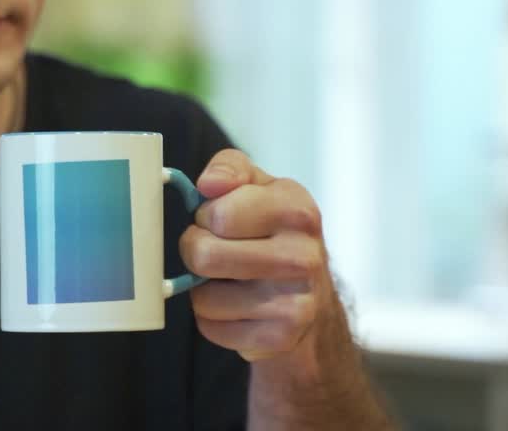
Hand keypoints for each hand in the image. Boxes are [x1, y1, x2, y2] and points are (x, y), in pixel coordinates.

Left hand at [179, 149, 332, 362]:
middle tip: (214, 248)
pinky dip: (213, 318)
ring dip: (204, 288)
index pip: (218, 214)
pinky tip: (239, 307)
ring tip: (231, 279)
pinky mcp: (280, 338)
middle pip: (204, 256)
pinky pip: (211, 327)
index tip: (219, 218)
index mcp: (297, 210)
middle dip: (196, 250)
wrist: (311, 294)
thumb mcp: (257, 185)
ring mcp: (296, 303)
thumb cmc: (272, 230)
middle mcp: (303, 257)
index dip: (206, 215)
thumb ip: (229, 168)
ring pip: (203, 297)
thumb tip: (208, 184)